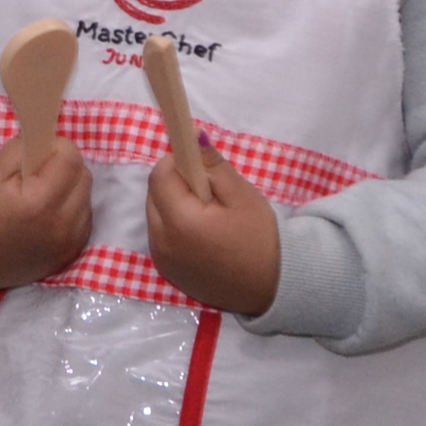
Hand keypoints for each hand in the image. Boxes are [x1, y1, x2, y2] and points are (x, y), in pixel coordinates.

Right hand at [0, 137, 92, 299]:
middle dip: (64, 168)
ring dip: (69, 190)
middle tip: (36, 175)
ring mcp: (69, 244)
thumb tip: (53, 139)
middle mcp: (62, 226)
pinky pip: (83, 220)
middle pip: (84, 177)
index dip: (54, 148)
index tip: (36, 154)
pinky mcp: (70, 256)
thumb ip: (28, 147)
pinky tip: (45, 216)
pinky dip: (70, 211)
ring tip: (39, 197)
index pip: (71, 157)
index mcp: (40, 202)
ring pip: (86, 198)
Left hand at [146, 156, 279, 318]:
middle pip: (154, 194)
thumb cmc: (259, 238)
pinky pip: (161, 236)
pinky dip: (175, 227)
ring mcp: (162, 259)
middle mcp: (161, 241)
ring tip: (209, 214)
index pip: (160, 174)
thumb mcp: (241, 194)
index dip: (178, 162)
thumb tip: (190, 137)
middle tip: (210, 191)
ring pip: (156, 214)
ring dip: (174, 205)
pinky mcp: (167, 271)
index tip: (201, 167)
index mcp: (179, 221)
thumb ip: (212, 164)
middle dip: (176, 184)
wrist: (271, 288)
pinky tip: (203, 235)